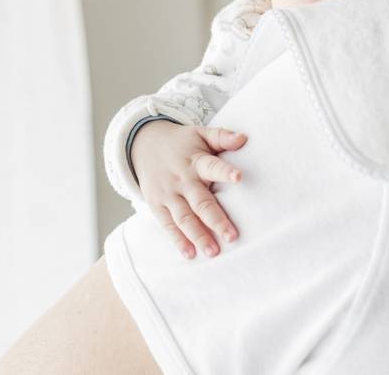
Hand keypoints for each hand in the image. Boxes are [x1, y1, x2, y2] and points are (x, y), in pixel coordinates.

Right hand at [130, 121, 247, 258]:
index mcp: (196, 161)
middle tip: (232, 236)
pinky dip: (178, 240)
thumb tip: (244, 138)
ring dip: (198, 236)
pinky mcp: (157, 206)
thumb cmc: (183, 143)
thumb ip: (222, 136)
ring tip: (214, 252)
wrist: (144, 146)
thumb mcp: (201, 133)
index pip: (212, 166)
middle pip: (200, 202)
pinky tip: (190, 254)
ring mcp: (168, 195)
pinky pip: (168, 225)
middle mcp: (182, 180)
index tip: (239, 177)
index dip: (225, 172)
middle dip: (215, 220)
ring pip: (184, 218)